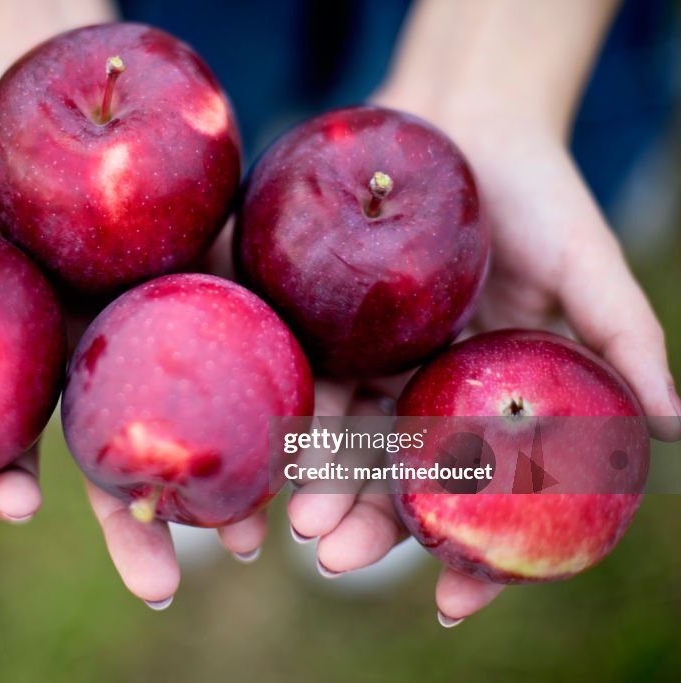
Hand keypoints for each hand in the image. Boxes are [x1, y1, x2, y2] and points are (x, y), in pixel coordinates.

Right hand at [0, 58, 263, 607]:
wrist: (56, 88)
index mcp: (15, 342)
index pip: (2, 428)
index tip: (16, 502)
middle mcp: (84, 349)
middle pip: (106, 447)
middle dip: (129, 520)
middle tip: (161, 586)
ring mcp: (147, 322)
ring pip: (181, 417)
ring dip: (216, 483)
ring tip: (249, 537)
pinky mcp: (206, 281)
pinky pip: (242, 343)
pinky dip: (270, 393)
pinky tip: (303, 435)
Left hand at [290, 90, 680, 625]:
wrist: (463, 119)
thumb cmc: (539, 193)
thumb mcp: (588, 266)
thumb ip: (623, 342)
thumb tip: (673, 426)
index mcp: (491, 398)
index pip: (484, 496)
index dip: (473, 556)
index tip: (453, 603)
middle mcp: (428, 391)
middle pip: (398, 478)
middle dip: (370, 527)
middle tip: (336, 557)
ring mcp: (375, 361)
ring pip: (342, 438)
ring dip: (318, 483)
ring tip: (298, 519)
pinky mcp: (328, 322)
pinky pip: (307, 374)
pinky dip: (291, 413)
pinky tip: (271, 448)